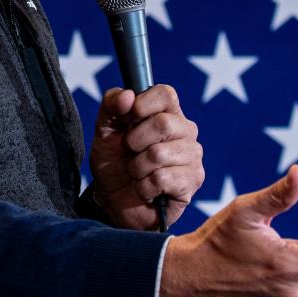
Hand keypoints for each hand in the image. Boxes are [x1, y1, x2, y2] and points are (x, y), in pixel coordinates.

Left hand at [88, 85, 203, 230]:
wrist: (114, 202)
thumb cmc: (114, 163)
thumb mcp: (104, 131)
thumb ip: (111, 105)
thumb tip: (128, 96)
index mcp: (168, 112)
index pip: (166, 94)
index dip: (143, 104)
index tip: (127, 118)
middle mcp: (185, 131)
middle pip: (163, 123)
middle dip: (134, 142)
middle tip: (130, 153)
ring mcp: (192, 156)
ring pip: (158, 154)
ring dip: (137, 168)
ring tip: (138, 173)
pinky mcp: (193, 181)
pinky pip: (161, 179)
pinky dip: (144, 187)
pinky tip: (147, 189)